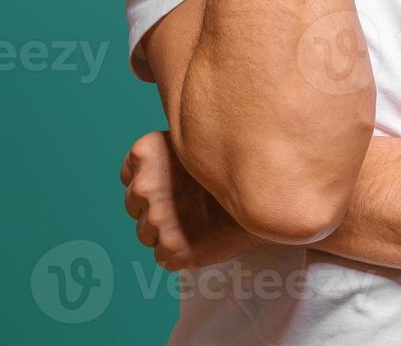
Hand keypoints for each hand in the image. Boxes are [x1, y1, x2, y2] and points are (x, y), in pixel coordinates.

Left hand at [121, 130, 262, 270]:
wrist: (270, 199)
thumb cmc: (237, 169)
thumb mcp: (199, 145)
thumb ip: (171, 154)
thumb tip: (155, 168)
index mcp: (147, 151)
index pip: (129, 174)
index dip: (152, 181)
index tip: (177, 184)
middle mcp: (144, 185)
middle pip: (133, 205)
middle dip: (156, 207)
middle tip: (190, 205)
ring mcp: (155, 220)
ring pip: (145, 232)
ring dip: (166, 231)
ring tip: (198, 222)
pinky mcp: (171, 250)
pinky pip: (162, 257)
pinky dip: (178, 252)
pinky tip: (201, 238)